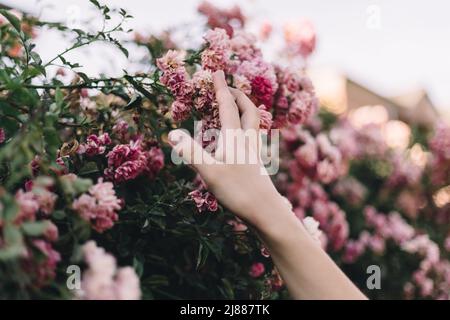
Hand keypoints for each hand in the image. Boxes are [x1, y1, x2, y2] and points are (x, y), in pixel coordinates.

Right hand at [167, 70, 293, 234]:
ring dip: (244, 111)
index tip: (217, 72)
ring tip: (236, 108)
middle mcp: (247, 141)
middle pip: (248, 111)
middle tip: (229, 88)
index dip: (221, 89)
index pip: (228, 106)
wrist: (267, 212)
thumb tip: (171, 133)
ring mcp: (254, 153)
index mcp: (235, 137)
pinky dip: (245, 129)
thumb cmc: (239, 191)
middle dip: (239, 96)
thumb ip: (190, 152)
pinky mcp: (256, 165)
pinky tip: (240, 140)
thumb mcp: (210, 172)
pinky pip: (251, 138)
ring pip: (252, 124)